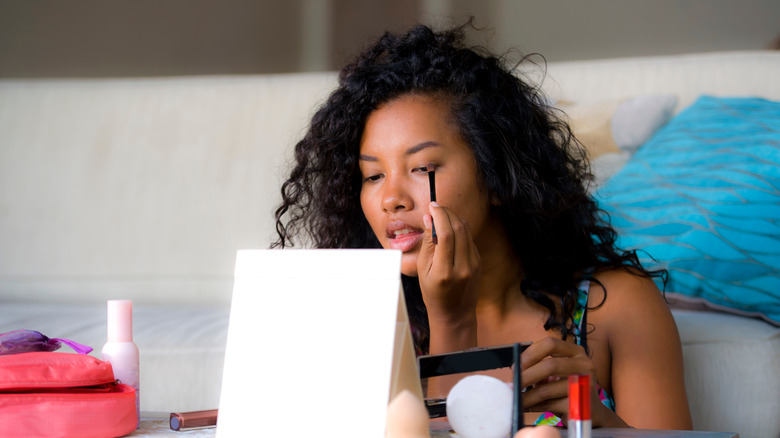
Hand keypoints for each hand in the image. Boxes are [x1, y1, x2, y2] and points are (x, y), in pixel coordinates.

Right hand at [416, 202, 480, 350]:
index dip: (440, 215)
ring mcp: (474, 264)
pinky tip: (450, 227)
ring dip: (454, 217)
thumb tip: (430, 218)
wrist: (455, 313)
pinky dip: (460, 228)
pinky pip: (469, 238)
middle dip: (447, 212)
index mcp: (445, 271)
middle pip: (458, 228)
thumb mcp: (423, 269)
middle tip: (436, 207)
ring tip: (441, 214)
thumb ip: (428, 243)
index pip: (446, 234)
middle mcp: (463, 267)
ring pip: (466, 230)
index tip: (432, 206)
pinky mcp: (479, 261)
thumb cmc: (433, 293)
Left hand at [520, 337, 608, 425]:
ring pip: (547, 389)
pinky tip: (528, 407)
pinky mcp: (580, 405)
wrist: (593, 412)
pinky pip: (550, 405)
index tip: (516, 365)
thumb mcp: (558, 372)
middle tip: (513, 384)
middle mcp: (584, 365)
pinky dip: (535, 406)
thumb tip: (515, 371)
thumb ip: (541, 366)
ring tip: (516, 399)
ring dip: (527, 396)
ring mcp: (585, 385)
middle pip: (550, 366)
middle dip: (526, 376)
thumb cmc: (569, 388)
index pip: (550, 344)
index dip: (530, 353)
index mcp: (576, 352)